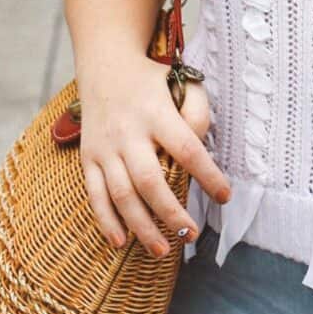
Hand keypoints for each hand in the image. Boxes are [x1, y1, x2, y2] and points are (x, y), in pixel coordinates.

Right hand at [76, 56, 231, 259]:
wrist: (105, 63)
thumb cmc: (153, 79)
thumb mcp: (182, 83)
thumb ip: (197, 114)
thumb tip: (199, 150)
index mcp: (156, 112)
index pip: (186, 148)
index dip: (207, 175)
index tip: (224, 196)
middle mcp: (128, 131)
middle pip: (149, 180)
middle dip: (170, 213)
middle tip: (191, 235)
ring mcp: (105, 146)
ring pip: (121, 194)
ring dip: (142, 226)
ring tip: (163, 250)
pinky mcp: (89, 157)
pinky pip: (95, 194)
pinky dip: (106, 221)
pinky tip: (121, 242)